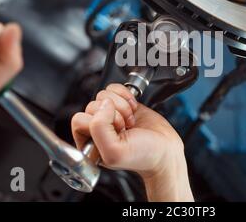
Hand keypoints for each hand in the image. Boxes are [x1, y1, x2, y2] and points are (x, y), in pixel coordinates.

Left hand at [71, 84, 193, 201]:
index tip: (116, 132)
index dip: (99, 122)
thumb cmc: (143, 157)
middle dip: (114, 114)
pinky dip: (126, 95)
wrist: (165, 151)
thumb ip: (99, 128)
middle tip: (125, 128)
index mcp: (89, 143)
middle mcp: (97, 129)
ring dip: (121, 106)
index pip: (79, 120)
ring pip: (104, 95)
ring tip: (130, 120)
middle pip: (92, 105)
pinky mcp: (122, 104)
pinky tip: (133, 110)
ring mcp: (110, 115)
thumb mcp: (114, 151)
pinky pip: (115, 89)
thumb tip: (104, 104)